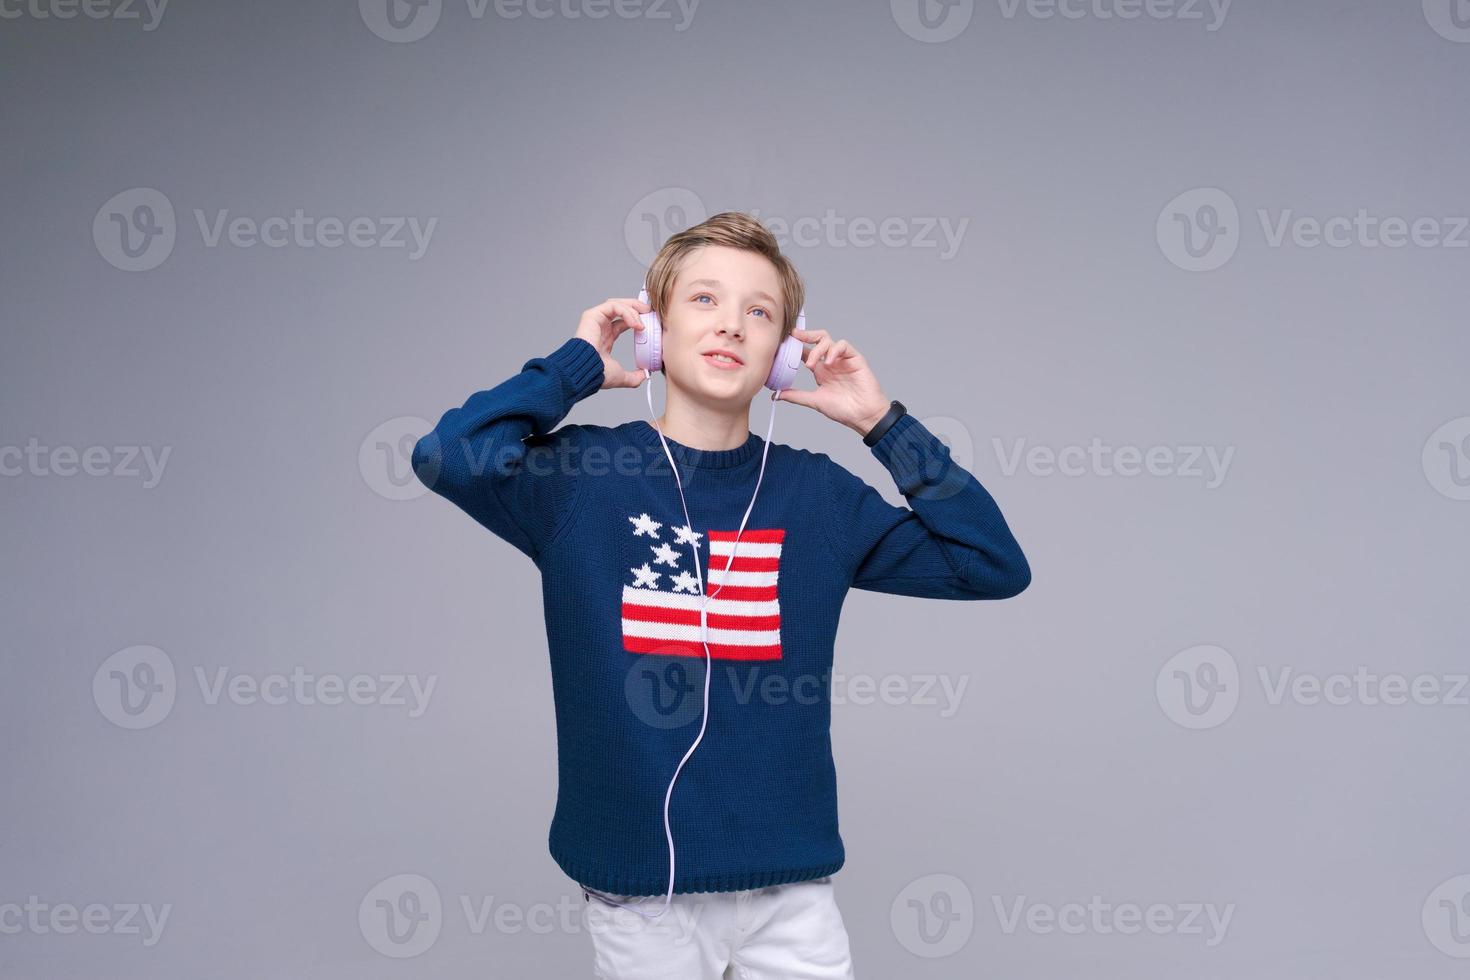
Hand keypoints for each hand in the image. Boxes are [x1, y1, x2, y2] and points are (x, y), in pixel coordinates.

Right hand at [574, 297, 652, 389]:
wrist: (587, 372)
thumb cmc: (596, 373)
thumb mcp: (620, 376)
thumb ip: (633, 377)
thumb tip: (644, 376)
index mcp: (607, 337)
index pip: (624, 321)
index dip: (639, 319)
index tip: (651, 323)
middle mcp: (601, 326)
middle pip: (621, 308)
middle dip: (637, 307)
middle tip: (650, 312)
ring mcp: (596, 320)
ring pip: (617, 304)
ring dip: (633, 308)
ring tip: (645, 315)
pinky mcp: (592, 315)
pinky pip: (613, 306)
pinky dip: (626, 312)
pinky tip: (635, 324)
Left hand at [774, 329, 891, 435]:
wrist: (863, 415)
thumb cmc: (844, 409)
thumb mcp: (815, 401)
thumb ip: (796, 396)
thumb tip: (776, 395)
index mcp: (820, 370)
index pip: (806, 351)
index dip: (795, 345)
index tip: (782, 343)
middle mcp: (830, 362)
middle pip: (817, 339)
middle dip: (806, 335)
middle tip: (794, 336)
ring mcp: (842, 359)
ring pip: (828, 340)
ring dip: (817, 349)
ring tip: (810, 365)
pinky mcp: (855, 359)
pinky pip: (843, 346)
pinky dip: (834, 350)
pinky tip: (828, 363)